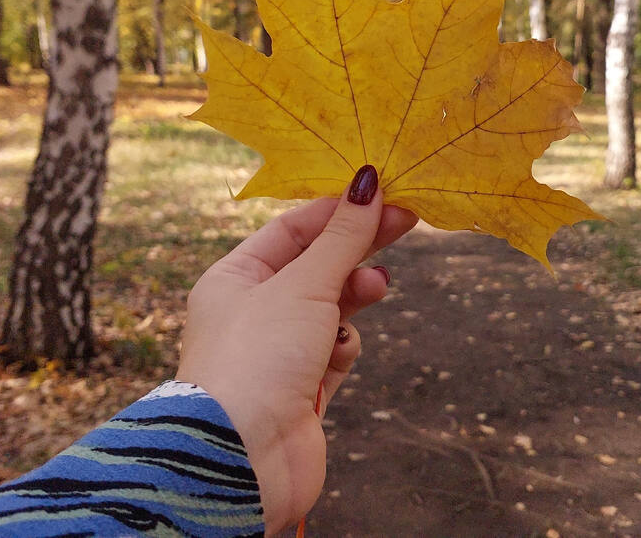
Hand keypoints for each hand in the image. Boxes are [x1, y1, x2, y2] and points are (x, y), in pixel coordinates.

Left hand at [176, 165, 417, 535]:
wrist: (243, 458)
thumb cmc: (259, 357)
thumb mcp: (305, 284)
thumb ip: (343, 237)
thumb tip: (368, 182)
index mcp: (234, 278)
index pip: (292, 229)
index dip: (338, 210)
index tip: (383, 193)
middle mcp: (251, 312)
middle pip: (315, 265)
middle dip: (357, 248)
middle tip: (406, 222)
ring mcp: (276, 353)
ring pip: (330, 309)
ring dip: (354, 297)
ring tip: (375, 288)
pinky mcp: (300, 390)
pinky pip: (333, 352)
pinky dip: (343, 347)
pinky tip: (340, 352)